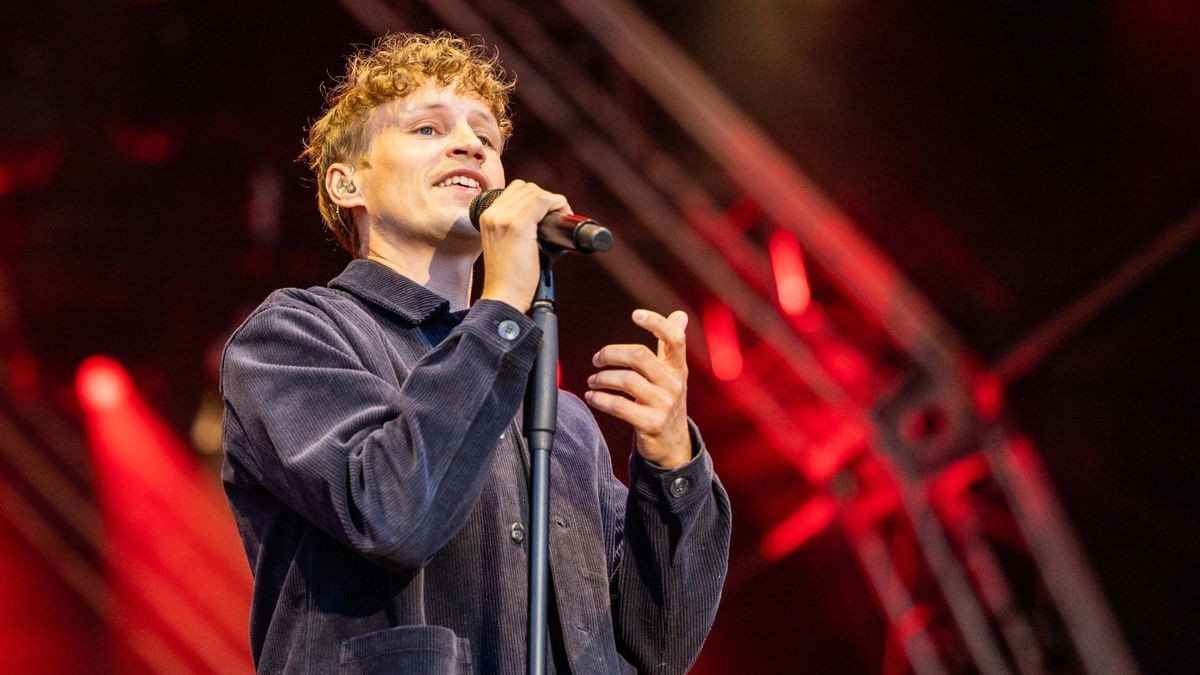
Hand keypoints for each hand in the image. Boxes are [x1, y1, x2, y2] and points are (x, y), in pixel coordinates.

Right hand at [477, 179, 569, 312]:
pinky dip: (557, 204)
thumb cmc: (509, 277)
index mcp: (487, 217)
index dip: (535, 197)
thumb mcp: (505, 244)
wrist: (504, 295)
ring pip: (535, 192)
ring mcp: (504, 218)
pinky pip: (543, 201)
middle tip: (556, 215)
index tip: (547, 212)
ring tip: (560, 217)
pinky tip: (562, 216)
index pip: (515, 190)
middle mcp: (493, 214)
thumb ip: (515, 227)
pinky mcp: (518, 225)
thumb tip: (543, 217)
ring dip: (553, 201)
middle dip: (545, 197)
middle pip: (526, 188)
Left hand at [585, 309, 690, 468]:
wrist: (672, 443)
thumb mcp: (674, 374)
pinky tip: (592, 396)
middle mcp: (674, 384)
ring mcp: (664, 405)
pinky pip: (619, 406)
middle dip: (611, 353)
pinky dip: (600, 399)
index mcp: (678, 368)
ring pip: (627, 380)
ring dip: (602, 378)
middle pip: (640, 356)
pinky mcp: (651, 423)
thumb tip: (679, 315)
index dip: (657, 323)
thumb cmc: (666, 400)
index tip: (636, 314)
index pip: (675, 339)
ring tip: (593, 381)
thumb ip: (671, 345)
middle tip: (597, 358)